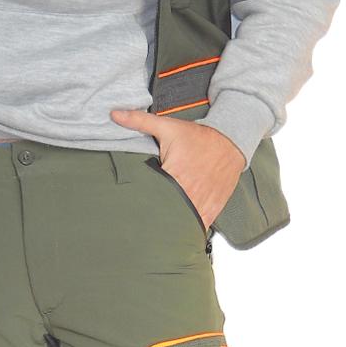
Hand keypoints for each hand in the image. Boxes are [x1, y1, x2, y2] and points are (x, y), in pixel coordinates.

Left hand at [110, 109, 245, 229]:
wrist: (230, 141)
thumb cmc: (198, 136)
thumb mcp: (168, 127)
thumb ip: (140, 122)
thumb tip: (114, 114)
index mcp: (174, 175)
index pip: (152, 197)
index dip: (142, 203)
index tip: (134, 206)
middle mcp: (188, 192)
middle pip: (166, 213)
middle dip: (155, 216)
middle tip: (144, 222)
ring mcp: (202, 203)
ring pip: (182, 223)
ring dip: (172, 226)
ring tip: (159, 230)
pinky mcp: (212, 209)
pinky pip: (199, 226)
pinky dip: (189, 229)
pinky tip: (179, 231)